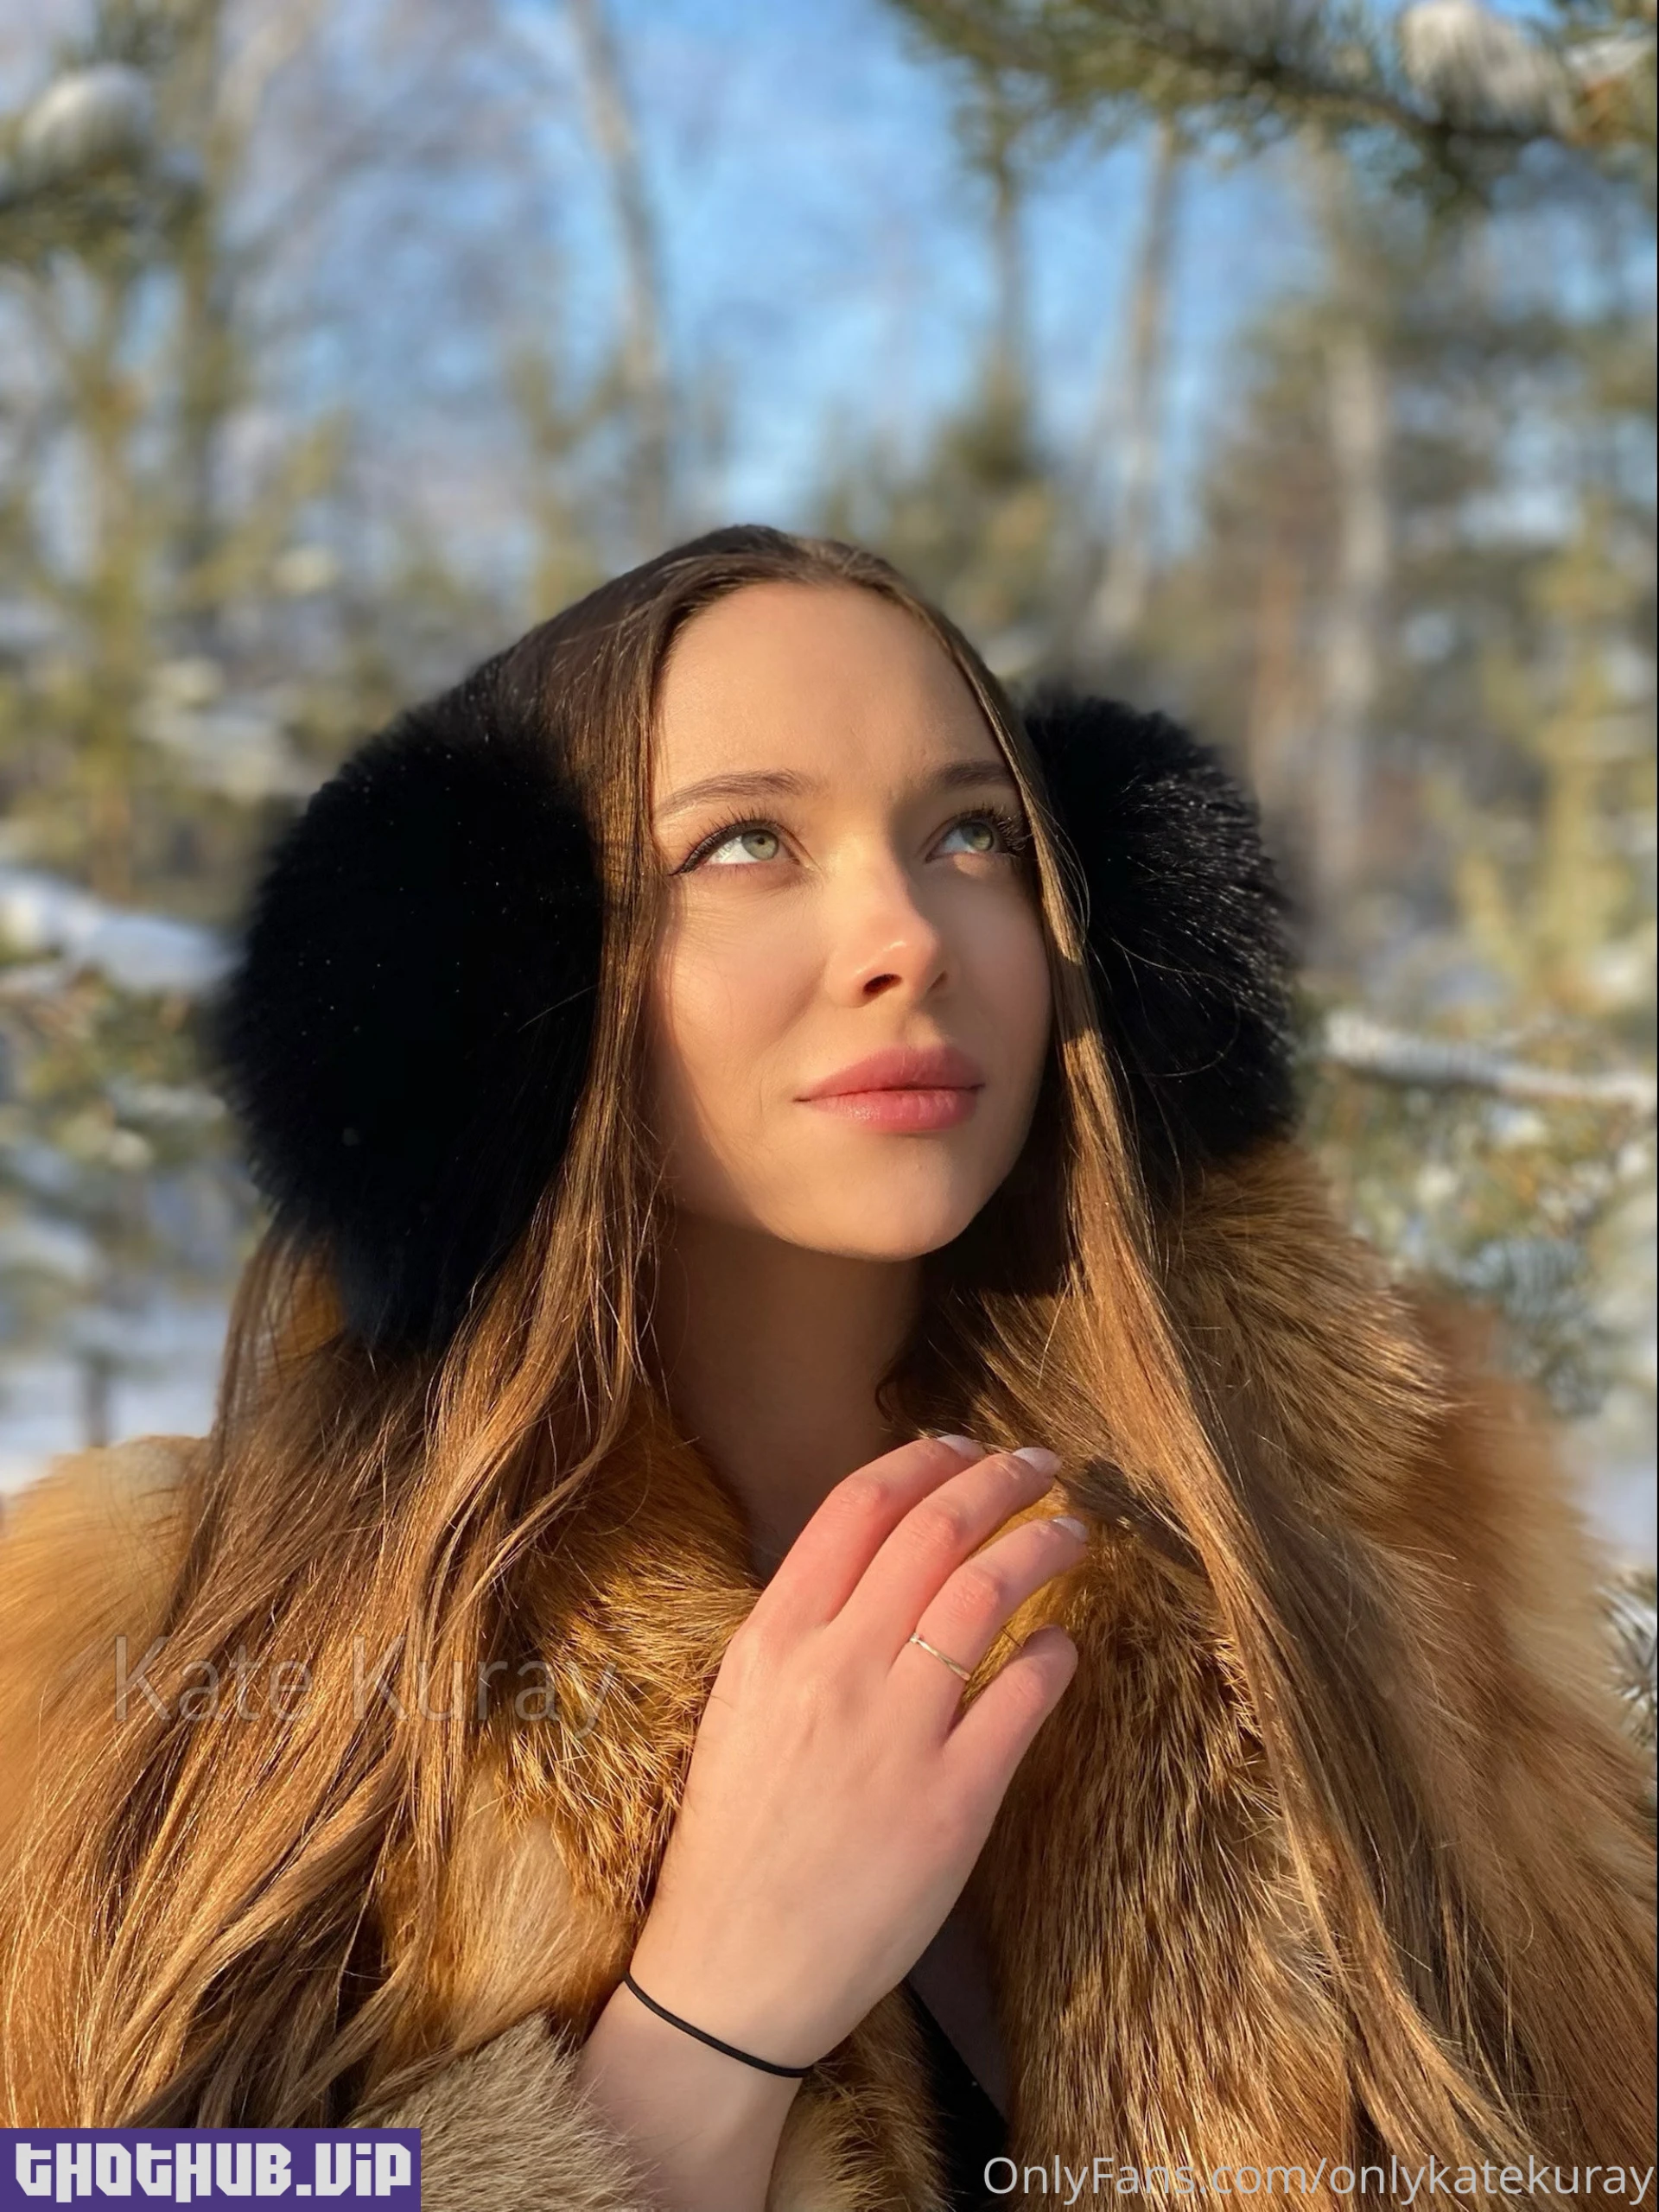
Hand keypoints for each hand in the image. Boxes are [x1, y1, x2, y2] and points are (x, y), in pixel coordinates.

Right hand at [622, 1433, 1084, 2069]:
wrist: (733, 1969)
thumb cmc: (736, 1834)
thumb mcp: (742, 1703)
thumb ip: (805, 1627)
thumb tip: (884, 1551)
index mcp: (774, 1639)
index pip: (859, 1506)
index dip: (925, 1462)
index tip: (966, 1447)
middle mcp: (835, 1669)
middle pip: (934, 1532)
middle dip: (998, 1481)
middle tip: (1041, 1465)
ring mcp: (896, 1734)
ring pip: (987, 1595)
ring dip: (1041, 1547)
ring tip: (1071, 1533)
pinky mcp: (952, 1803)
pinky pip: (1022, 1698)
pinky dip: (1055, 1654)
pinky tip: (1065, 1645)